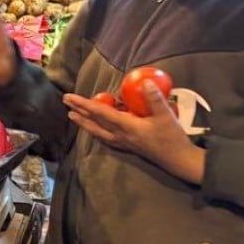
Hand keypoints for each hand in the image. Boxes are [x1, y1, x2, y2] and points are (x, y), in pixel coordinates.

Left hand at [64, 81, 205, 184]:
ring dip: (84, 123)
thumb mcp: (165, 116)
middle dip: (79, 111)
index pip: (101, 113)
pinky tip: (94, 129)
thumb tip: (145, 82)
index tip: (71, 98)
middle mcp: (120, 135)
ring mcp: (123, 142)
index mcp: (126, 126)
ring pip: (97, 131)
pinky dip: (96, 131)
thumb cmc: (172, 138)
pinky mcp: (128, 146)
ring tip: (72, 116)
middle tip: (65, 101)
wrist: (178, 160)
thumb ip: (155, 99)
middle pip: (94, 122)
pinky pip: (106, 137)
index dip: (84, 104)